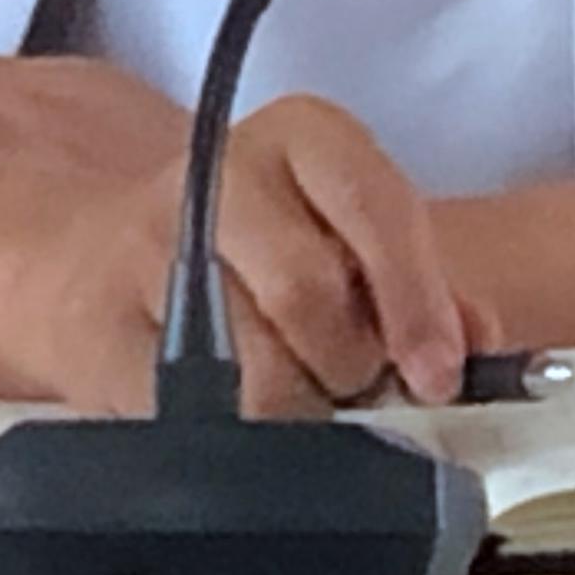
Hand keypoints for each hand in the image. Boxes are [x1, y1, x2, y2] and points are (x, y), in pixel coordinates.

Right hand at [18, 93, 499, 418]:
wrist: (98, 267)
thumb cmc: (256, 260)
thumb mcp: (347, 242)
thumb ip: (424, 289)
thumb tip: (476, 342)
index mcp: (303, 136)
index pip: (373, 203)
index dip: (412, 298)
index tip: (436, 374)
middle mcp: (221, 173)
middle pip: (309, 292)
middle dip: (348, 366)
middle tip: (351, 387)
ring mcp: (149, 247)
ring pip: (251, 364)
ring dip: (293, 409)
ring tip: (295, 400)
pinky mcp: (99, 326)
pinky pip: (188, 413)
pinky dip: (230, 437)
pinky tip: (234, 422)